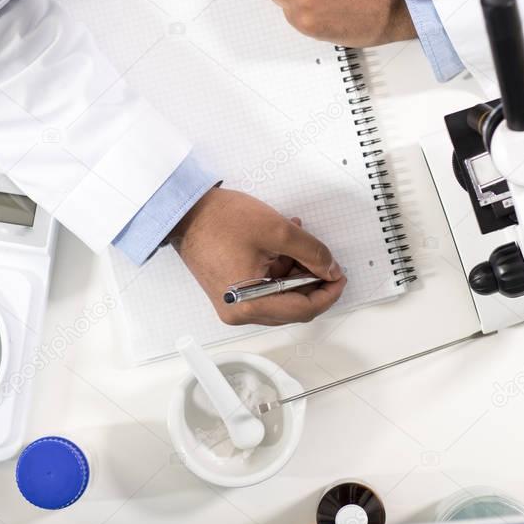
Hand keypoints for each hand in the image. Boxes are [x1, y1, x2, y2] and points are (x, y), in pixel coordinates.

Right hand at [169, 187, 347, 325]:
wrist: (184, 211)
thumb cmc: (218, 220)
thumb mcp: (278, 231)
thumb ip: (312, 252)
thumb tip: (330, 268)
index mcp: (250, 305)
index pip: (303, 310)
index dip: (328, 293)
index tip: (339, 277)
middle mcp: (239, 312)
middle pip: (292, 307)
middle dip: (312, 282)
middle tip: (325, 260)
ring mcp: (233, 304)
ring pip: (280, 297)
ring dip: (295, 272)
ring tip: (299, 242)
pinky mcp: (229, 292)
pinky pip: (264, 288)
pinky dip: (278, 270)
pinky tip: (282, 246)